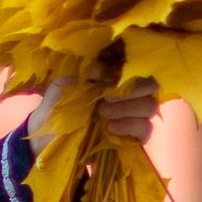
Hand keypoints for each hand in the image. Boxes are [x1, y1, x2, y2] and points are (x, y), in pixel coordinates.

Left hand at [32, 77, 161, 141]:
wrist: (49, 135)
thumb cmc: (58, 104)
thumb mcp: (65, 83)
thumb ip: (84, 70)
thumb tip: (101, 64)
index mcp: (116, 76)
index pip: (138, 65)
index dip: (126, 67)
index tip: (101, 73)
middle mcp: (131, 93)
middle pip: (152, 84)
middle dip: (130, 90)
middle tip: (105, 98)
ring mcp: (135, 115)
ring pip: (150, 106)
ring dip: (127, 108)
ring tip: (102, 112)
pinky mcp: (135, 136)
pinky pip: (147, 129)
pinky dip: (131, 125)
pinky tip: (111, 128)